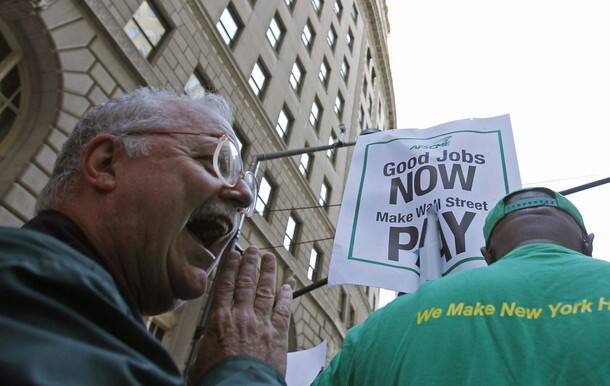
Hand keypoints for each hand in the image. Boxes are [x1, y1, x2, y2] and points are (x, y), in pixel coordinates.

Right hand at [188, 246, 293, 383]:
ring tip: (269, 258)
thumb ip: (207, 342)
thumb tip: (207, 339)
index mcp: (219, 320)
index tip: (234, 254)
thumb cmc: (217, 379)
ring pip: (266, 291)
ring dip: (268, 272)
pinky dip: (286, 296)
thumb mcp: (200, 358)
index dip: (230, 268)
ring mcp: (261, 324)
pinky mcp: (277, 335)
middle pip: (246, 283)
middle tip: (253, 250)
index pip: (224, 286)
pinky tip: (287, 286)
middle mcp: (241, 316)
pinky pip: (283, 310)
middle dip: (250, 264)